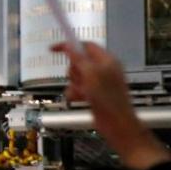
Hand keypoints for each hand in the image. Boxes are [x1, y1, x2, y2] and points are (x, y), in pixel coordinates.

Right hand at [51, 42, 170, 169]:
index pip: (85, 45)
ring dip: (74, 84)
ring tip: (82, 92)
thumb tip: (69, 45)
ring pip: (76, 76)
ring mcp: (98, 82)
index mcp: (107, 60)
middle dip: (74, 71)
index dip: (69, 45)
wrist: (116, 124)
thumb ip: (79, 58)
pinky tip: (80, 98)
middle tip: (79, 79)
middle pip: (78, 62)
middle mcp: (103, 69)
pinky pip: (77, 88)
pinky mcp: (94, 93)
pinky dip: (75, 93)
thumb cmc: (108, 98)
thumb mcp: (91, 74)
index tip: (54, 49)